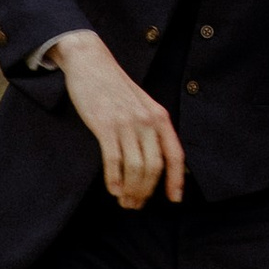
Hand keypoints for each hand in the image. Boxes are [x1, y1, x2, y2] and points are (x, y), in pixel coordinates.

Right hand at [55, 33, 186, 210]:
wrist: (92, 63)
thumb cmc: (116, 88)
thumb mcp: (142, 105)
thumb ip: (151, 128)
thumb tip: (158, 160)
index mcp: (159, 117)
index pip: (175, 154)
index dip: (176, 180)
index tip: (174, 199)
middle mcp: (147, 120)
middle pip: (154, 167)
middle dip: (146, 191)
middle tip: (136, 205)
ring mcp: (126, 123)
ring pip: (135, 168)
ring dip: (130, 190)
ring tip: (124, 201)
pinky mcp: (104, 125)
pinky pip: (113, 160)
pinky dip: (114, 179)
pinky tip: (113, 189)